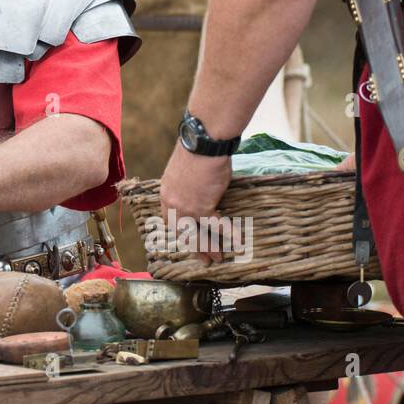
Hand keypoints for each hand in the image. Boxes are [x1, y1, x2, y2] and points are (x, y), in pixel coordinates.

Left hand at [158, 144, 231, 264]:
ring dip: (209, 247)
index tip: (187, 240)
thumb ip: (185, 187)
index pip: (170, 219)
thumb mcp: (181, 172)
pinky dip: (228, 233)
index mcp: (166, 194)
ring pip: (197, 234)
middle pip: (182, 232)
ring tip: (217, 257)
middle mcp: (173, 204)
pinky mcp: (202, 207)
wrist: (202, 144)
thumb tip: (197, 193)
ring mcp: (186, 208)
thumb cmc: (196, 152)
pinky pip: (217, 225)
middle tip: (203, 259)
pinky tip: (237, 241)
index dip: (180, 231)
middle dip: (194, 247)